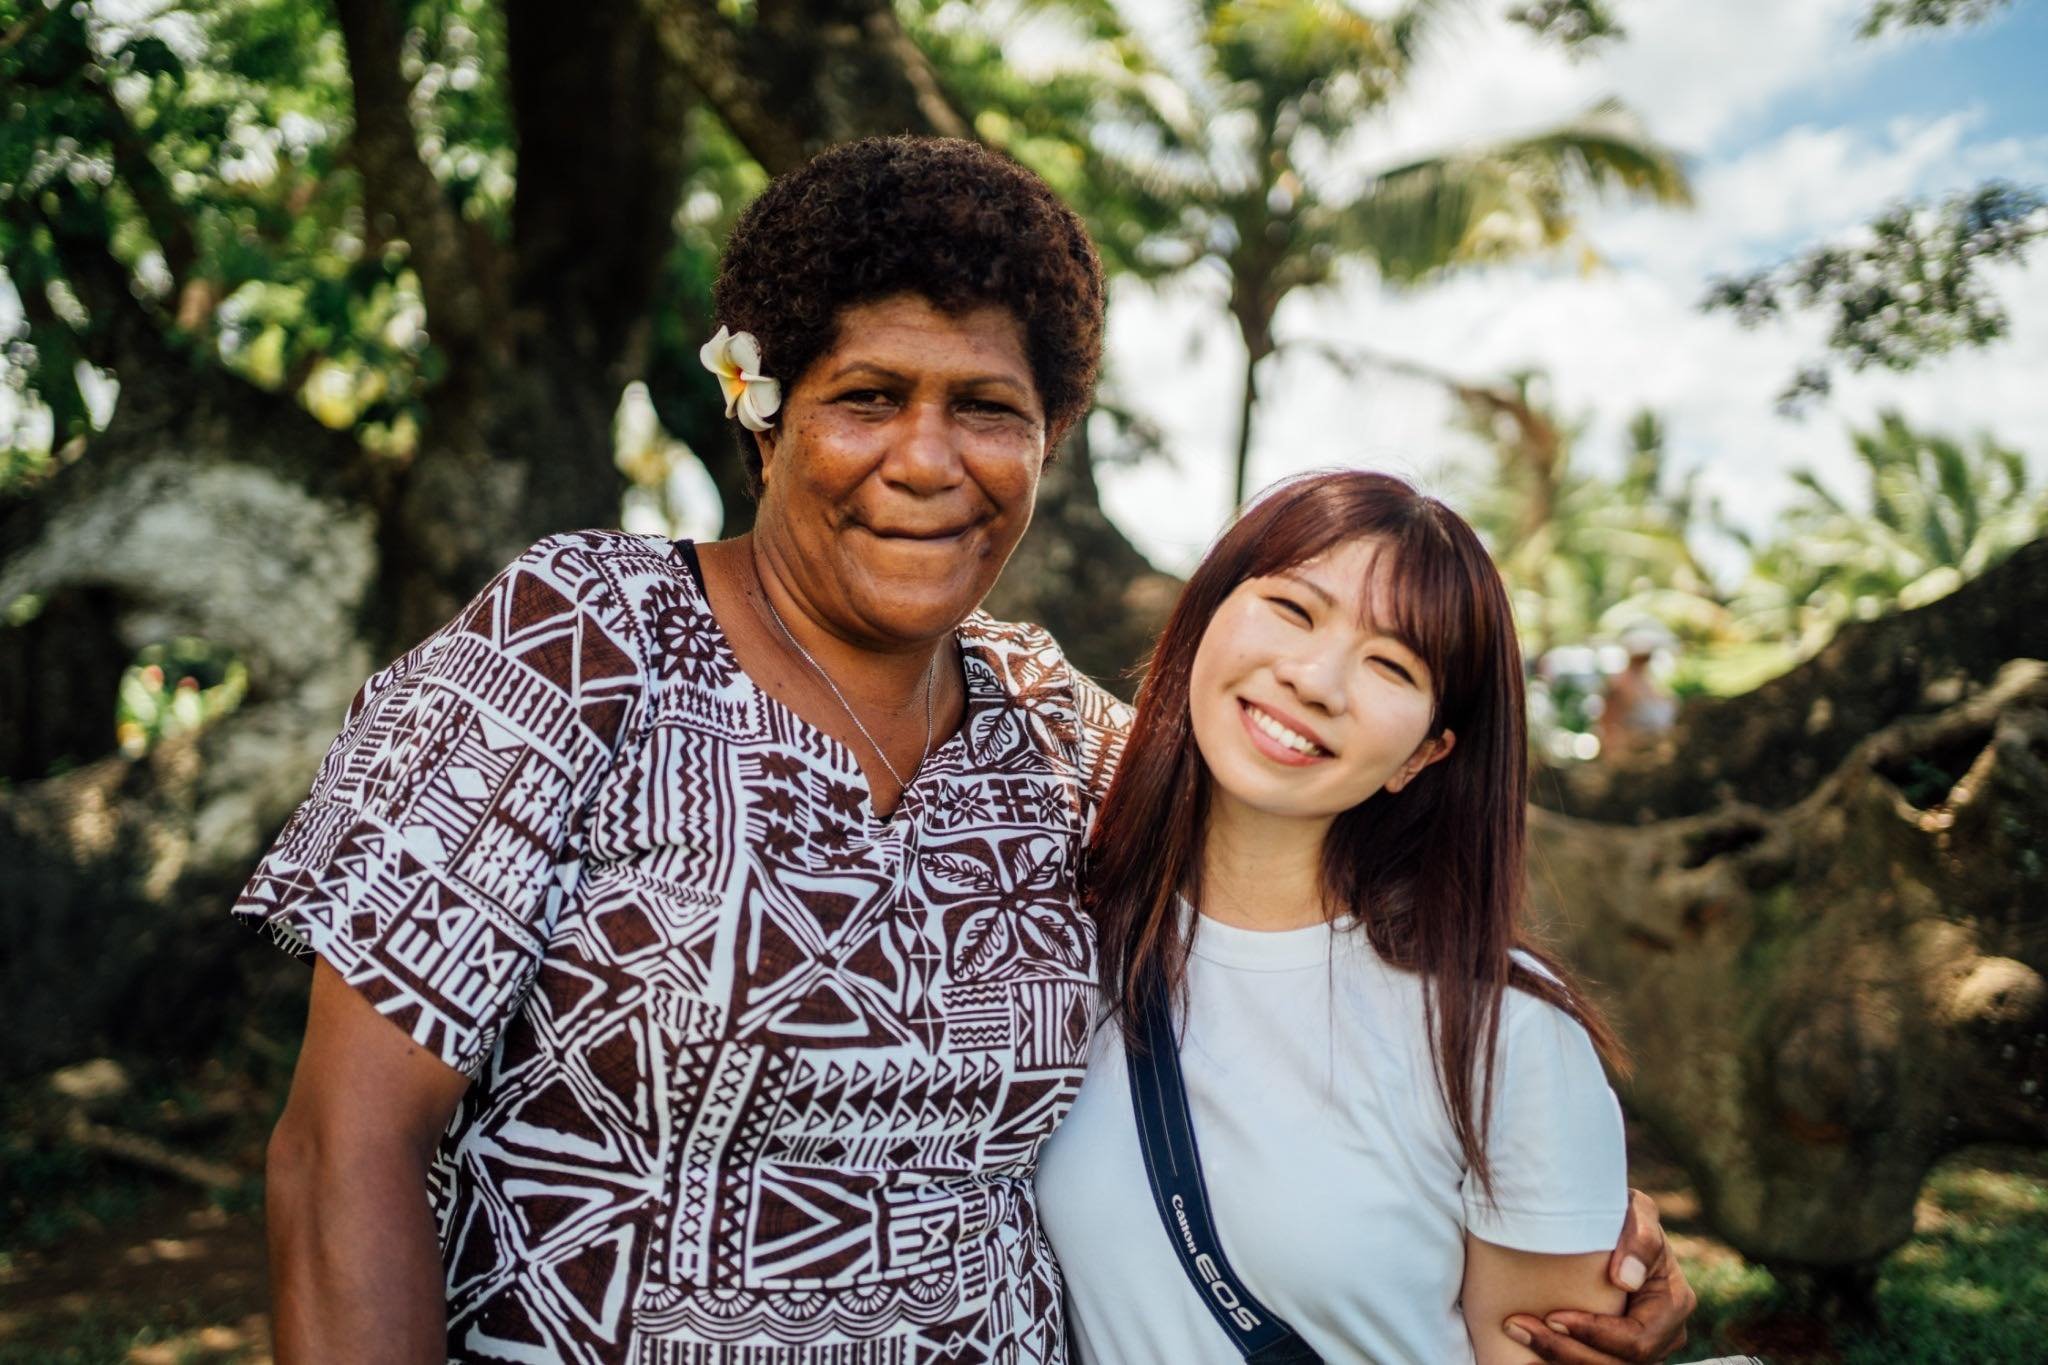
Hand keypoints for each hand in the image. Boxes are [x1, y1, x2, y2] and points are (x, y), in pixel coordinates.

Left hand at [1504, 1189, 1697, 1363]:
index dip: (1594, 1334)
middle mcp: (1663, 1336)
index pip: (1636, 1340)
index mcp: (1673, 1304)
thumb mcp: (1637, 1210)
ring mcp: (1640, 1349)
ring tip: (1516, 1333)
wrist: (1608, 1222)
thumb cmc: (1623, 1212)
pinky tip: (1524, 1353)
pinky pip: (1588, 1363)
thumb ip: (1641, 1236)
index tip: (1552, 1316)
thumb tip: (1626, 1279)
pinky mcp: (1614, 1351)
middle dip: (1564, 1350)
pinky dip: (1555, 1360)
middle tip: (1517, 1326)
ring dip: (1554, 1357)